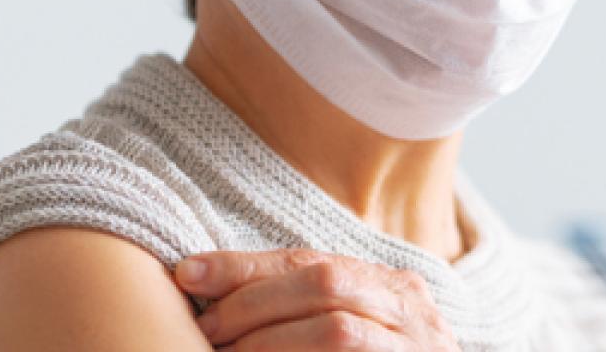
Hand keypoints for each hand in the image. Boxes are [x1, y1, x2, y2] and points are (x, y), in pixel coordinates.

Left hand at [173, 249, 461, 351]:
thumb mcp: (354, 329)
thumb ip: (309, 311)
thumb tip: (215, 292)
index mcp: (390, 286)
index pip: (309, 261)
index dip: (245, 266)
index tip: (188, 274)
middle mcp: (409, 307)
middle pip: (323, 282)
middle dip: (252, 301)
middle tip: (205, 329)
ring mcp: (416, 345)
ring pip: (335, 328)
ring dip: (269, 340)